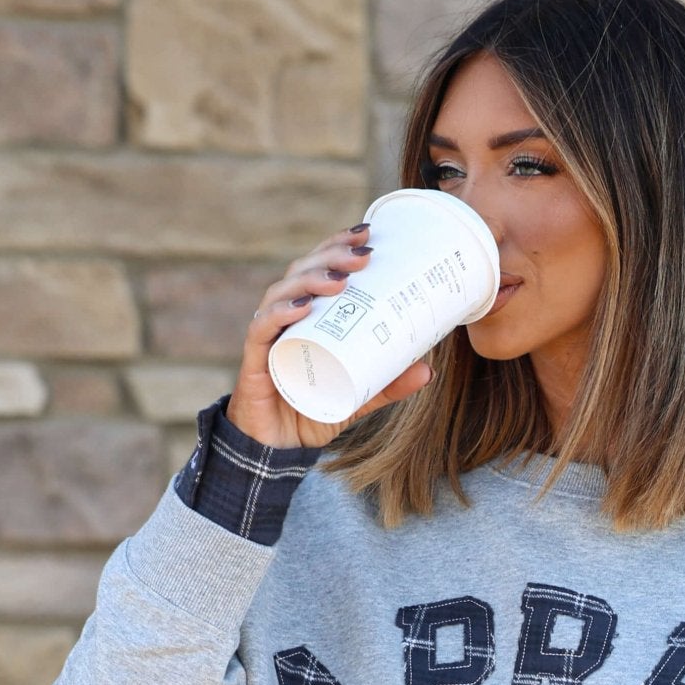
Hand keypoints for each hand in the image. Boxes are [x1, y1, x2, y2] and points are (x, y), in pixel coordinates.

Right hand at [226, 221, 432, 452]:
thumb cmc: (310, 411)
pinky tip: (302, 307)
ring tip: (340, 280)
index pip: (319, 267)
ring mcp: (268, 337)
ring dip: (311, 280)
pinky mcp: (255, 361)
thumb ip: (387, 384)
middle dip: (332, 256)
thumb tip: (429, 370)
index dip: (338, 245)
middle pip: (303, 271)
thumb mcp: (357, 396)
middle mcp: (284, 317)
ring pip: (283, 293)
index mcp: (306, 315)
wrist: (275, 450)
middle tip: (363, 255)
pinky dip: (280, 314)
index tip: (369, 235)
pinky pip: (263, 330)